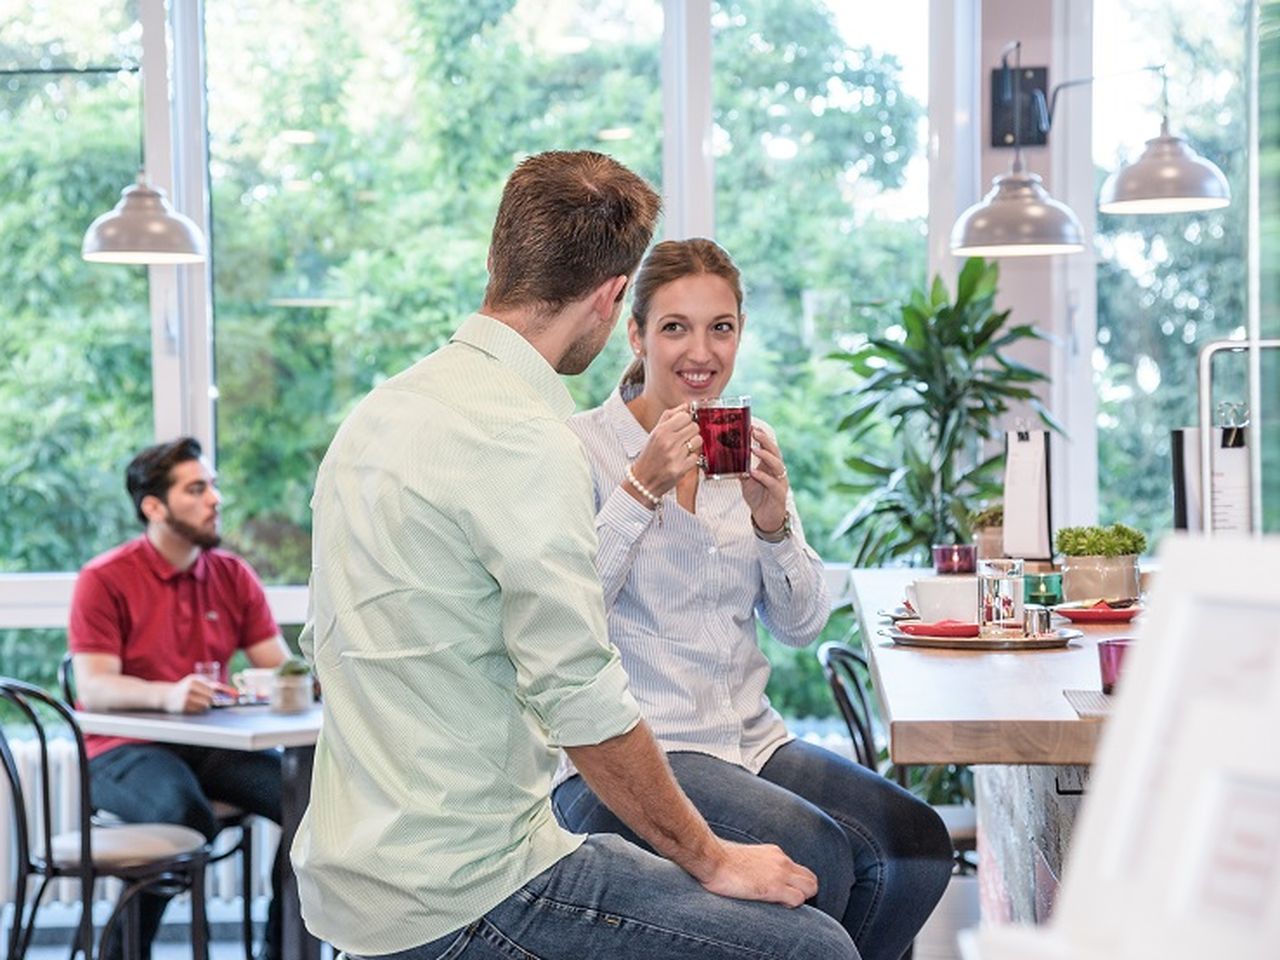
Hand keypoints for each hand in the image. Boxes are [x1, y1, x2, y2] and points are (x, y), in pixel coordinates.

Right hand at [163, 675, 223, 713]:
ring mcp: (186, 698)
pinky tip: (194, 705)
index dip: (225, 691)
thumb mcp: (195, 681)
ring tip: (199, 701)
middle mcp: (190, 688)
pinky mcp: (183, 707)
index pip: (213, 687)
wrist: (166, 696)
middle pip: (211, 696)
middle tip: (211, 699)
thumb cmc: (184, 688)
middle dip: (213, 699)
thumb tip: (224, 689)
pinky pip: (199, 710)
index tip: (235, 695)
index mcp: (194, 680)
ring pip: (206, 704)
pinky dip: (199, 709)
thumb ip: (209, 683)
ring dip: (206, 704)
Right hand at [629, 404, 701, 498]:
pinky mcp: (681, 469)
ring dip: (693, 445)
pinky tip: (682, 460)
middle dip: (690, 432)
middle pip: (694, 427)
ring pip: (698, 441)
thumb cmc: (649, 456)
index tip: (682, 426)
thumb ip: (669, 417)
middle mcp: (668, 442)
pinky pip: (696, 457)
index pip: (685, 416)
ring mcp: (675, 456)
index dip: (686, 421)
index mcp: (661, 431)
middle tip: (683, 439)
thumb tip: (686, 406)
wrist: (643, 481)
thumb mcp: (654, 433)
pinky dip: (691, 459)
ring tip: (683, 449)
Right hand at [699, 840, 817, 907]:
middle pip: (811, 879)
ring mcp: (780, 873)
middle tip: (787, 901)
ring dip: (800, 898)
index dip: (796, 885)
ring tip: (781, 903)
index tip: (783, 892)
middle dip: (804, 892)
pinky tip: (774, 905)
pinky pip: (798, 900)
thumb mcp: (747, 857)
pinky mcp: (774, 887)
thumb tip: (759, 875)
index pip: (800, 870)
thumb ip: (760, 864)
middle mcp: (782, 860)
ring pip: (810, 888)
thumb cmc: (721, 861)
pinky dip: (791, 906)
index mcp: (775, 853)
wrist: (712, 858)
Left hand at [740, 426, 789, 532]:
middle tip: (754, 432)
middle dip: (765, 441)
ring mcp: (780, 482)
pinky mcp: (779, 494)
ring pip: (777, 465)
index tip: (752, 426)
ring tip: (754, 449)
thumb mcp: (747, 481)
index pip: (769, 447)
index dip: (762, 436)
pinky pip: (772, 483)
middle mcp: (777, 472)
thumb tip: (727, 457)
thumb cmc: (758, 497)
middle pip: (775, 452)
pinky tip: (754, 472)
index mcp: (770, 466)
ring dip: (766, 456)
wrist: (766, 519)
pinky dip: (763, 476)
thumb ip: (741, 469)